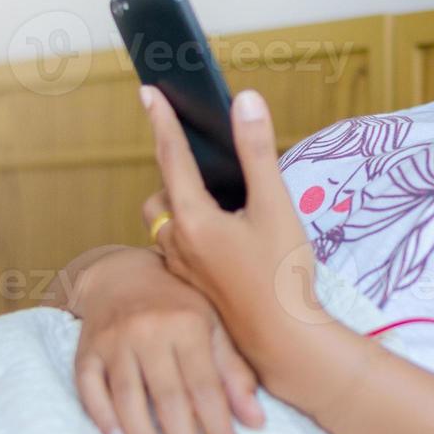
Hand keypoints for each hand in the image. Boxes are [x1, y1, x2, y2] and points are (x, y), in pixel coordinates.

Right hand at [70, 246, 264, 433]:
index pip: (207, 390)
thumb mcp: (213, 324)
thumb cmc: (179, 303)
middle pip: (170, 401)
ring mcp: (114, 341)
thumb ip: (234, 371)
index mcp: (189, 324)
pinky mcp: (85, 351)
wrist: (122, 272)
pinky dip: (104, 421)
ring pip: (128, 401)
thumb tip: (256, 422)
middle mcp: (150, 332)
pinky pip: (90, 391)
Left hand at [138, 84, 330, 394]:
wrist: (284, 341)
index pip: (171, 156)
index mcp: (193, 218)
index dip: (162, 120)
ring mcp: (182, 268)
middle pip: (160, 194)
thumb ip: (258, 151)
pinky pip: (176, 249)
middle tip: (205, 162)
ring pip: (165, 225)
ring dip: (180, 206)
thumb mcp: (276, 206)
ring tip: (217, 202)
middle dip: (174, 174)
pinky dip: (190, 233)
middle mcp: (178, 242)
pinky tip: (224, 240)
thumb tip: (245, 101)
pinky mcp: (192, 286)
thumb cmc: (282, 275)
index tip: (148, 91)